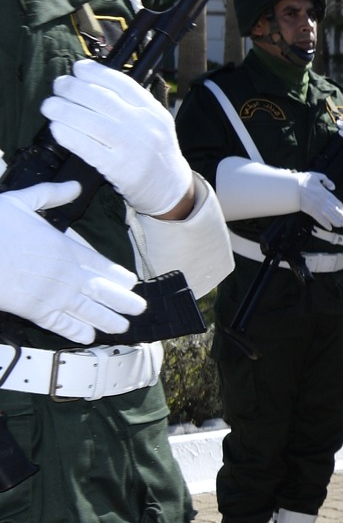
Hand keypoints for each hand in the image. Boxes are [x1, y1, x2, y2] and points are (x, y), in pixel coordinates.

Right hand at [0, 181, 148, 342]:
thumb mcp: (23, 201)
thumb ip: (52, 196)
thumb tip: (75, 186)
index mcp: (67, 249)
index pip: (104, 266)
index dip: (119, 277)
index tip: (130, 283)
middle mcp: (68, 275)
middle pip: (105, 292)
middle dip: (124, 302)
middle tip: (139, 309)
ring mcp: (54, 296)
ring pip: (90, 312)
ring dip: (109, 321)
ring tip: (122, 328)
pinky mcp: (36, 312)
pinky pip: (62, 325)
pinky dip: (76, 332)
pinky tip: (87, 337)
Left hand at [41, 60, 192, 216]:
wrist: (170, 189)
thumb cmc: (155, 152)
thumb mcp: (155, 123)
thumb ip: (132, 104)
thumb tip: (91, 83)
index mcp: (153, 112)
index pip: (122, 84)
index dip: (95, 72)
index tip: (78, 68)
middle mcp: (145, 127)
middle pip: (101, 99)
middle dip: (73, 88)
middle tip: (58, 85)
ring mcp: (132, 148)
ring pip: (90, 121)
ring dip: (63, 110)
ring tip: (49, 106)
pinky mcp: (119, 169)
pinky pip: (86, 147)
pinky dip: (67, 135)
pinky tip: (56, 128)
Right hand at [295, 171, 342, 229]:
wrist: (292, 187)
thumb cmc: (302, 180)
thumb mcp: (316, 176)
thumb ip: (326, 180)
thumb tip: (333, 187)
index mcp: (325, 192)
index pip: (336, 201)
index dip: (341, 207)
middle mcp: (324, 200)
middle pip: (335, 210)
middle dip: (341, 216)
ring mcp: (318, 207)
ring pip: (330, 216)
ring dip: (336, 221)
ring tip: (341, 225)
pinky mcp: (312, 211)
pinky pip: (320, 219)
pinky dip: (325, 224)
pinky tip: (330, 228)